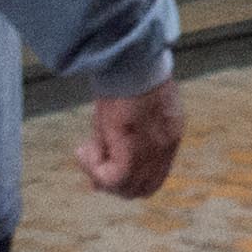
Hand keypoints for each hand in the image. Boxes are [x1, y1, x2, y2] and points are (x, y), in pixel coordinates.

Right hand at [79, 76, 184, 198]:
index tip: (105, 170)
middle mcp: (165, 150)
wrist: (130, 61)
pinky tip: (82, 149)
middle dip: (114, 184)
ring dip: (100, 175)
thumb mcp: (124, 111)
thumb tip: (96, 178)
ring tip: (87, 150)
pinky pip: (113, 179)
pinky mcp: (134, 152)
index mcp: (169, 135)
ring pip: (126, 189)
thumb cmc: (126, 75)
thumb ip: (114, 143)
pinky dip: (93, 169)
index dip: (129, 182)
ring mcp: (152, 154)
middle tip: (93, 163)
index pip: (154, 178)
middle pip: (143, 190)